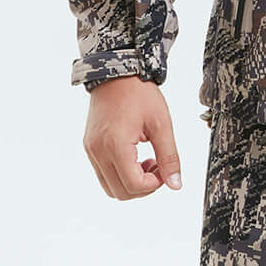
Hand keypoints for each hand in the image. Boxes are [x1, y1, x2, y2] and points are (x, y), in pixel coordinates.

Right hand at [84, 76, 182, 198]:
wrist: (116, 73)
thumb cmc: (139, 94)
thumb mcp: (161, 124)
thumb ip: (169, 157)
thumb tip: (175, 184)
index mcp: (115, 145)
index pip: (134, 185)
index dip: (154, 184)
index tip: (164, 169)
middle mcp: (98, 151)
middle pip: (121, 192)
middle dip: (144, 187)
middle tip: (158, 167)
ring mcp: (91, 150)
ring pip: (110, 187)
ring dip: (131, 183)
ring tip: (146, 161)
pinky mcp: (90, 147)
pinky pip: (103, 174)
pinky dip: (120, 174)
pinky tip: (134, 157)